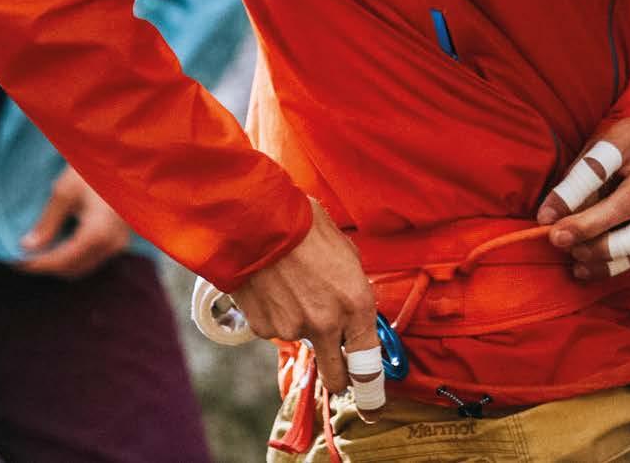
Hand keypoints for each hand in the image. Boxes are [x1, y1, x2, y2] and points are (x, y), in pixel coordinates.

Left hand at [15, 166, 130, 278]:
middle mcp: (111, 245)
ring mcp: (119, 245)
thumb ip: (47, 223)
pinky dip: (74, 257)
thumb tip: (27, 246)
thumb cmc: (93, 170)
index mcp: (97, 234)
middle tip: (24, 257)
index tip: (16, 262)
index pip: (60, 261)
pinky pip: (93, 259)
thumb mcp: (65, 191)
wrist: (124, 159)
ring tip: (39, 252)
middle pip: (72, 270)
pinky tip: (60, 245)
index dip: (36, 264)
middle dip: (47, 267)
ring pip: (83, 267)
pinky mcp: (121, 241)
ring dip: (60, 264)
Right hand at [230, 200, 383, 412]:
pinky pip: (275, 329)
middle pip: (336, 376)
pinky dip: (275, 314)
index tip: (373, 409)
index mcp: (356, 304)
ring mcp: (293, 329)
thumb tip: (351, 302)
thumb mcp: (345, 252)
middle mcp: (327, 324)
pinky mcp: (264, 328)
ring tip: (290, 285)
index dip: (371, 390)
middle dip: (337, 375)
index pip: (369, 362)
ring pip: (302, 341)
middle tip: (334, 363)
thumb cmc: (304, 226)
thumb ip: (352, 285)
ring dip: (300, 323)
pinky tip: (272, 286)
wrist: (256, 220)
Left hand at [537, 118, 629, 280]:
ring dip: (606, 250)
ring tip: (577, 255)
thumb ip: (574, 183)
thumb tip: (549, 220)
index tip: (545, 218)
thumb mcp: (589, 153)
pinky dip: (616, 265)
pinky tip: (588, 269)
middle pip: (626, 203)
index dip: (571, 195)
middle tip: (558, 240)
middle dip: (589, 227)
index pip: (600, 166)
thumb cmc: (610, 155)